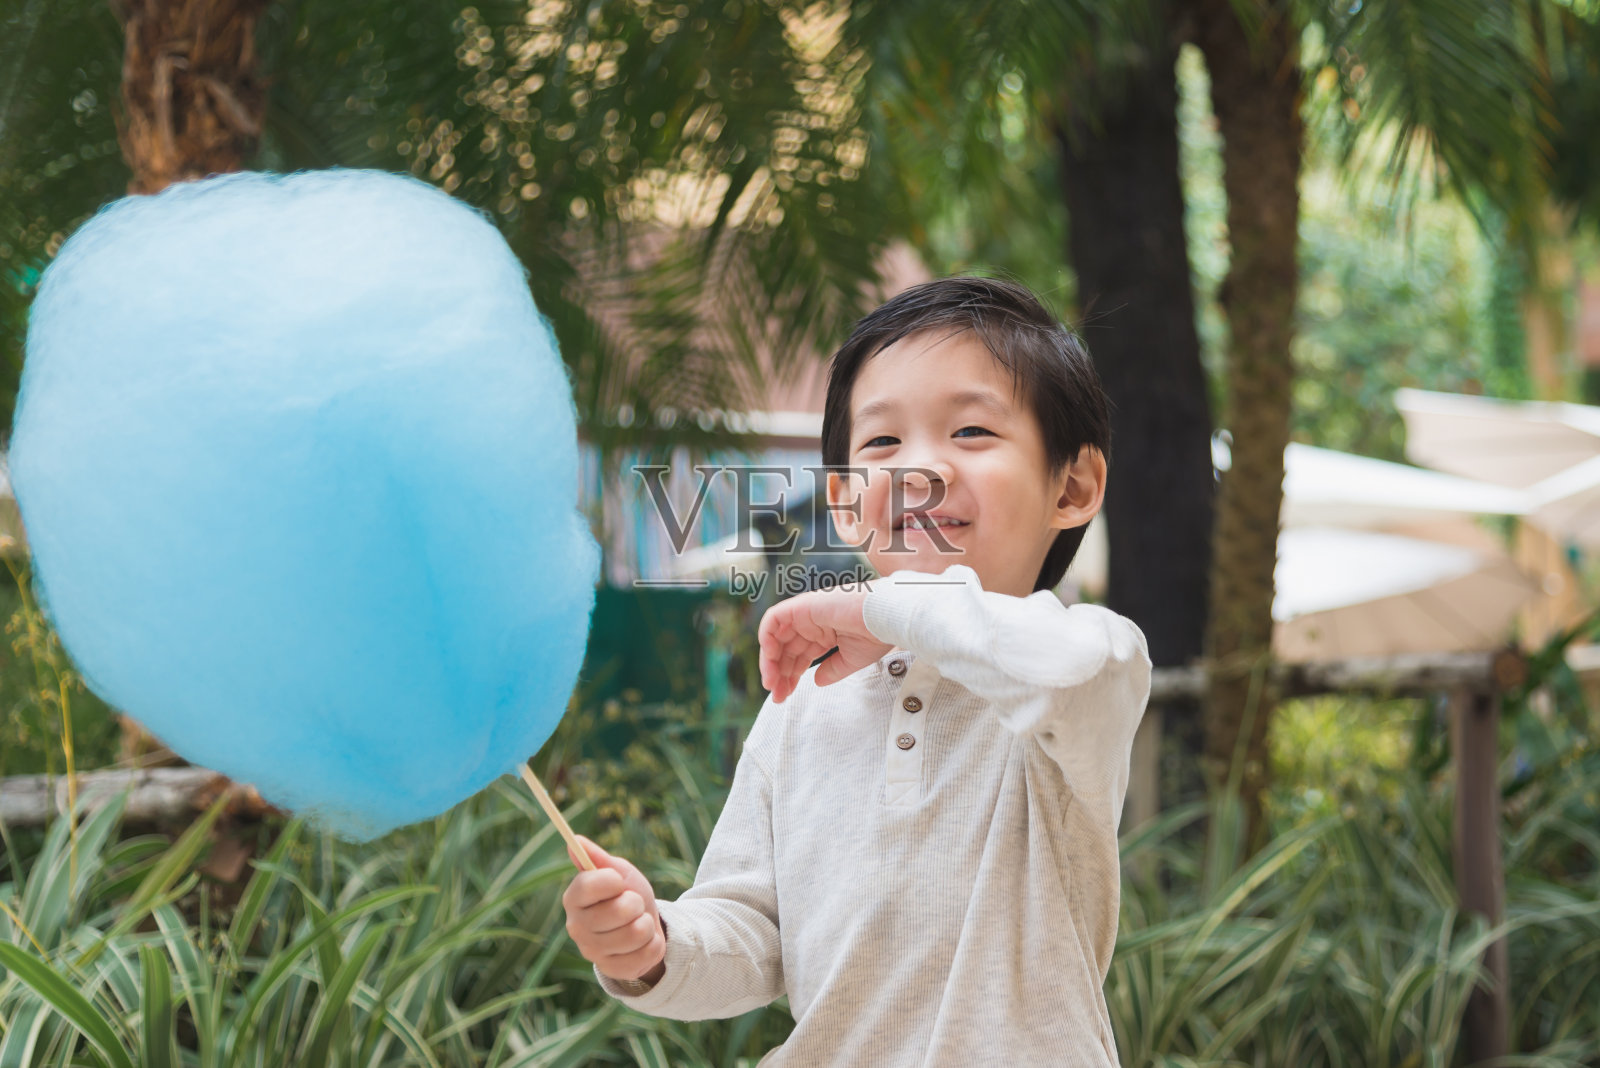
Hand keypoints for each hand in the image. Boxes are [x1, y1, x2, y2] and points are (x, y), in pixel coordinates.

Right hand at [562, 835, 666, 984]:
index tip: (619, 881)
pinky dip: (653, 945)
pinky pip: (645, 955)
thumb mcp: (618, 871)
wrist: (644, 926)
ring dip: (646, 924)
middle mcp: (576, 926)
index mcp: (573, 898)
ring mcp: (592, 952)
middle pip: (619, 911)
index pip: (589, 885)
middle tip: (632, 905)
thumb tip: (576, 840)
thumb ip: (598, 857)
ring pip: (636, 933)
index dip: (613, 881)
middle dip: (636, 903)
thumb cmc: (627, 894)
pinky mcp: (611, 970)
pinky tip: (643, 943)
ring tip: (638, 922)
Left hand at [758, 586, 892, 702]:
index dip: (790, 677)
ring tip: (772, 685)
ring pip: (775, 637)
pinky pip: (772, 620)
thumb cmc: (876, 634)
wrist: (886, 618)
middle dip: (778, 674)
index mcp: (824, 632)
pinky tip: (771, 662)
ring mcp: (805, 613)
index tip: (785, 696)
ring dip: (770, 662)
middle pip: (785, 650)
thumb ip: (832, 670)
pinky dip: (766, 639)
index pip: (798, 656)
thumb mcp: (851, 659)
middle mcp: (811, 622)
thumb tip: (817, 682)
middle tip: (777, 696)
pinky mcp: (801, 606)